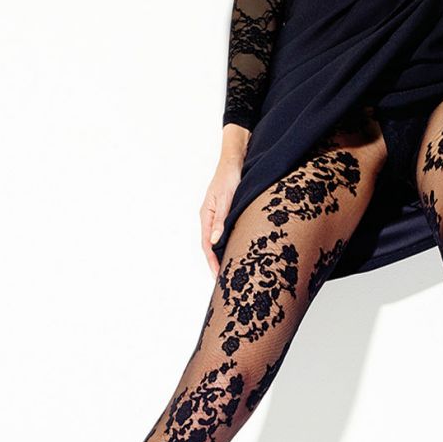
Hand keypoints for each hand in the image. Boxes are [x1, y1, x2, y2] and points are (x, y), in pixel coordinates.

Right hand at [200, 124, 250, 278]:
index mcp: (206, 216)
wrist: (235, 159)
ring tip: (231, 273)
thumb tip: (215, 241)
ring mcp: (217, 217)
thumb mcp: (227, 198)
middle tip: (225, 282)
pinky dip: (229, 246)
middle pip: (211, 248)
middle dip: (217, 265)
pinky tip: (236, 253)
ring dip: (223, 257)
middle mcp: (210, 219)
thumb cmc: (230, 175)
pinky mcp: (226, 215)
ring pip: (218, 242)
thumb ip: (222, 220)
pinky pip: (225, 235)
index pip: (207, 246)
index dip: (212, 263)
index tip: (218, 278)